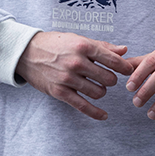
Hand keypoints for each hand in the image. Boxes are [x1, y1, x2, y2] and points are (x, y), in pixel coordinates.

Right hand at [16, 31, 134, 120]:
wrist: (26, 53)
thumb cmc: (55, 44)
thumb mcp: (78, 40)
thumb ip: (102, 46)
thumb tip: (124, 50)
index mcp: (83, 46)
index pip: (113, 60)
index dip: (125, 67)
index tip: (128, 71)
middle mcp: (76, 62)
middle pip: (108, 79)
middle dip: (111, 80)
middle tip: (106, 78)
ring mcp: (67, 78)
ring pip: (98, 92)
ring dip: (101, 91)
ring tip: (95, 86)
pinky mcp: (60, 92)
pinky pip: (83, 106)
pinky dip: (96, 113)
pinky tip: (104, 116)